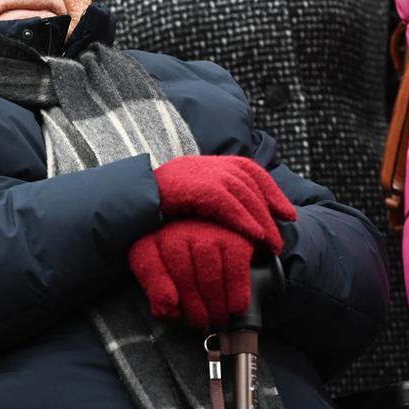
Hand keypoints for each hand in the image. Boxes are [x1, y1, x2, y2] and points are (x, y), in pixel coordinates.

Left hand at [128, 218, 254, 329]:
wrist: (213, 232)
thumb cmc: (182, 261)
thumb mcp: (160, 273)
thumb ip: (156, 292)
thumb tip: (164, 311)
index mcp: (152, 242)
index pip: (147, 263)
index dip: (157, 287)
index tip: (170, 308)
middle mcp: (178, 233)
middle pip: (184, 275)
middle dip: (193, 306)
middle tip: (200, 323)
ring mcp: (207, 234)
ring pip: (210, 274)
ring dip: (215, 303)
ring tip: (217, 318)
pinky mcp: (235, 240)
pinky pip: (236, 270)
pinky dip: (237, 293)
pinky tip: (235, 308)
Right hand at [152, 155, 294, 251]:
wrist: (121, 200)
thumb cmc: (149, 207)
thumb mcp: (183, 201)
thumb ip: (206, 203)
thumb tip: (231, 218)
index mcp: (206, 164)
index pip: (249, 171)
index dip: (271, 191)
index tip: (287, 213)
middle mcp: (206, 164)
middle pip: (250, 183)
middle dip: (270, 209)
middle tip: (281, 237)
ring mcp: (199, 173)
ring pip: (243, 194)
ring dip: (261, 220)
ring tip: (271, 244)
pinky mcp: (193, 187)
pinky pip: (226, 204)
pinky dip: (243, 219)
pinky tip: (253, 237)